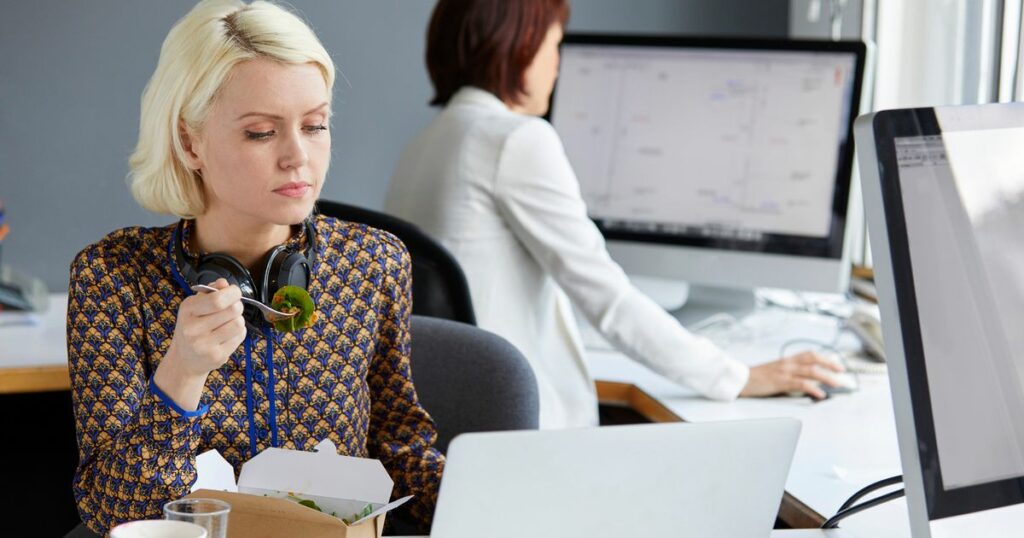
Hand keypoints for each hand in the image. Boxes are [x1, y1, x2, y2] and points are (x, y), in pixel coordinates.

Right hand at [153, 278, 245, 409]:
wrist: (184, 359)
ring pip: (239, 323)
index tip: (234, 292)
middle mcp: (193, 329)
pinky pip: (240, 336)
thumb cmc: (193, 326)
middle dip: (237, 306)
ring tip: (228, 322)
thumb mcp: (194, 306)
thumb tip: (224, 283)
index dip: (233, 293)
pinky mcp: (217, 357)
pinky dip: (238, 333)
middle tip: (232, 308)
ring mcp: (204, 345)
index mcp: (187, 310)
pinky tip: (227, 335)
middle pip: (233, 310)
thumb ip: (210, 292)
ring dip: (238, 320)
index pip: (218, 300)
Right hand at [739, 351, 843, 399]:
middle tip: (841, 372)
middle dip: (830, 364)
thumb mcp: (774, 372)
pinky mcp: (781, 382)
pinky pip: (801, 384)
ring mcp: (784, 372)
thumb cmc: (756, 378)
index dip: (825, 358)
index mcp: (786, 360)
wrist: (740, 379)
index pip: (809, 354)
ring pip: (810, 371)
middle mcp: (787, 363)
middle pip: (813, 359)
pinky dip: (813, 389)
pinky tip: (820, 394)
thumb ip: (789, 373)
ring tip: (837, 383)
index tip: (836, 364)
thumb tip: (806, 380)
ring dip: (826, 377)